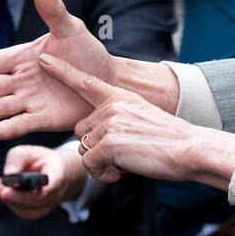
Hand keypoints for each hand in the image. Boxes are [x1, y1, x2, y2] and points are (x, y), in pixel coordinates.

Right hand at [0, 0, 114, 139]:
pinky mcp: (44, 118)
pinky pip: (24, 122)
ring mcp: (31, 100)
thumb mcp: (70, 29)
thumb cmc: (88, 52)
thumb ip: (53, 9)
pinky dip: (10, 127)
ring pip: (2, 106)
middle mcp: (21, 80)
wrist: (110, 80)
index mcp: (22, 57)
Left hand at [0, 144, 86, 220]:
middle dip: (13, 195)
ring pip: (23, 206)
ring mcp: (44, 206)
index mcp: (58, 175)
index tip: (41, 193)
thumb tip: (8, 174)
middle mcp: (54, 194)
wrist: (50, 174)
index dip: (46, 190)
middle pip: (35, 200)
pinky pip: (17, 208)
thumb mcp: (29, 151)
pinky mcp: (33, 213)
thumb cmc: (39, 161)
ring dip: (4, 196)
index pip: (54, 184)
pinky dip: (5, 198)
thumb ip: (18, 158)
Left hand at [42, 52, 234, 189]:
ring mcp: (110, 123)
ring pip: (84, 150)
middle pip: (80, 130)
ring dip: (101, 163)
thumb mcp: (141, 119)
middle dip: (94, 148)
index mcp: (120, 97)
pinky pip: (91, 165)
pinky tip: (121, 173)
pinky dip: (103, 175)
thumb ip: (117, 121)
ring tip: (124, 163)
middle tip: (120, 155)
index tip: (44, 60)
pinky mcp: (109, 144)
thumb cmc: (169, 140)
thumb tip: (97, 141)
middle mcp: (111, 106)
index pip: (85, 82)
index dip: (63, 72)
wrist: (190, 148)